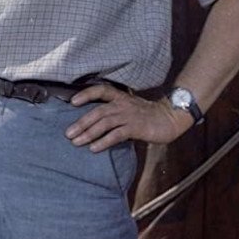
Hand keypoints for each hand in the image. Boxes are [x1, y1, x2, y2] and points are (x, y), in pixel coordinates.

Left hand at [66, 84, 193, 151]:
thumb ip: (114, 112)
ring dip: (88, 133)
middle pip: (97, 111)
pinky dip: (103, 141)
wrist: (170, 118)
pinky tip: (94, 148)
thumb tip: (93, 123)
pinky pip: (116, 134)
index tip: (72, 101)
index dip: (86, 94)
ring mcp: (129, 115)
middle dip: (81, 123)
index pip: (101, 90)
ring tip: (76, 142)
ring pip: (104, 123)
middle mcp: (122, 104)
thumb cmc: (147, 116)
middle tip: (68, 134)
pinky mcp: (136, 127)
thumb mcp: (129, 109)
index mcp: (120, 97)